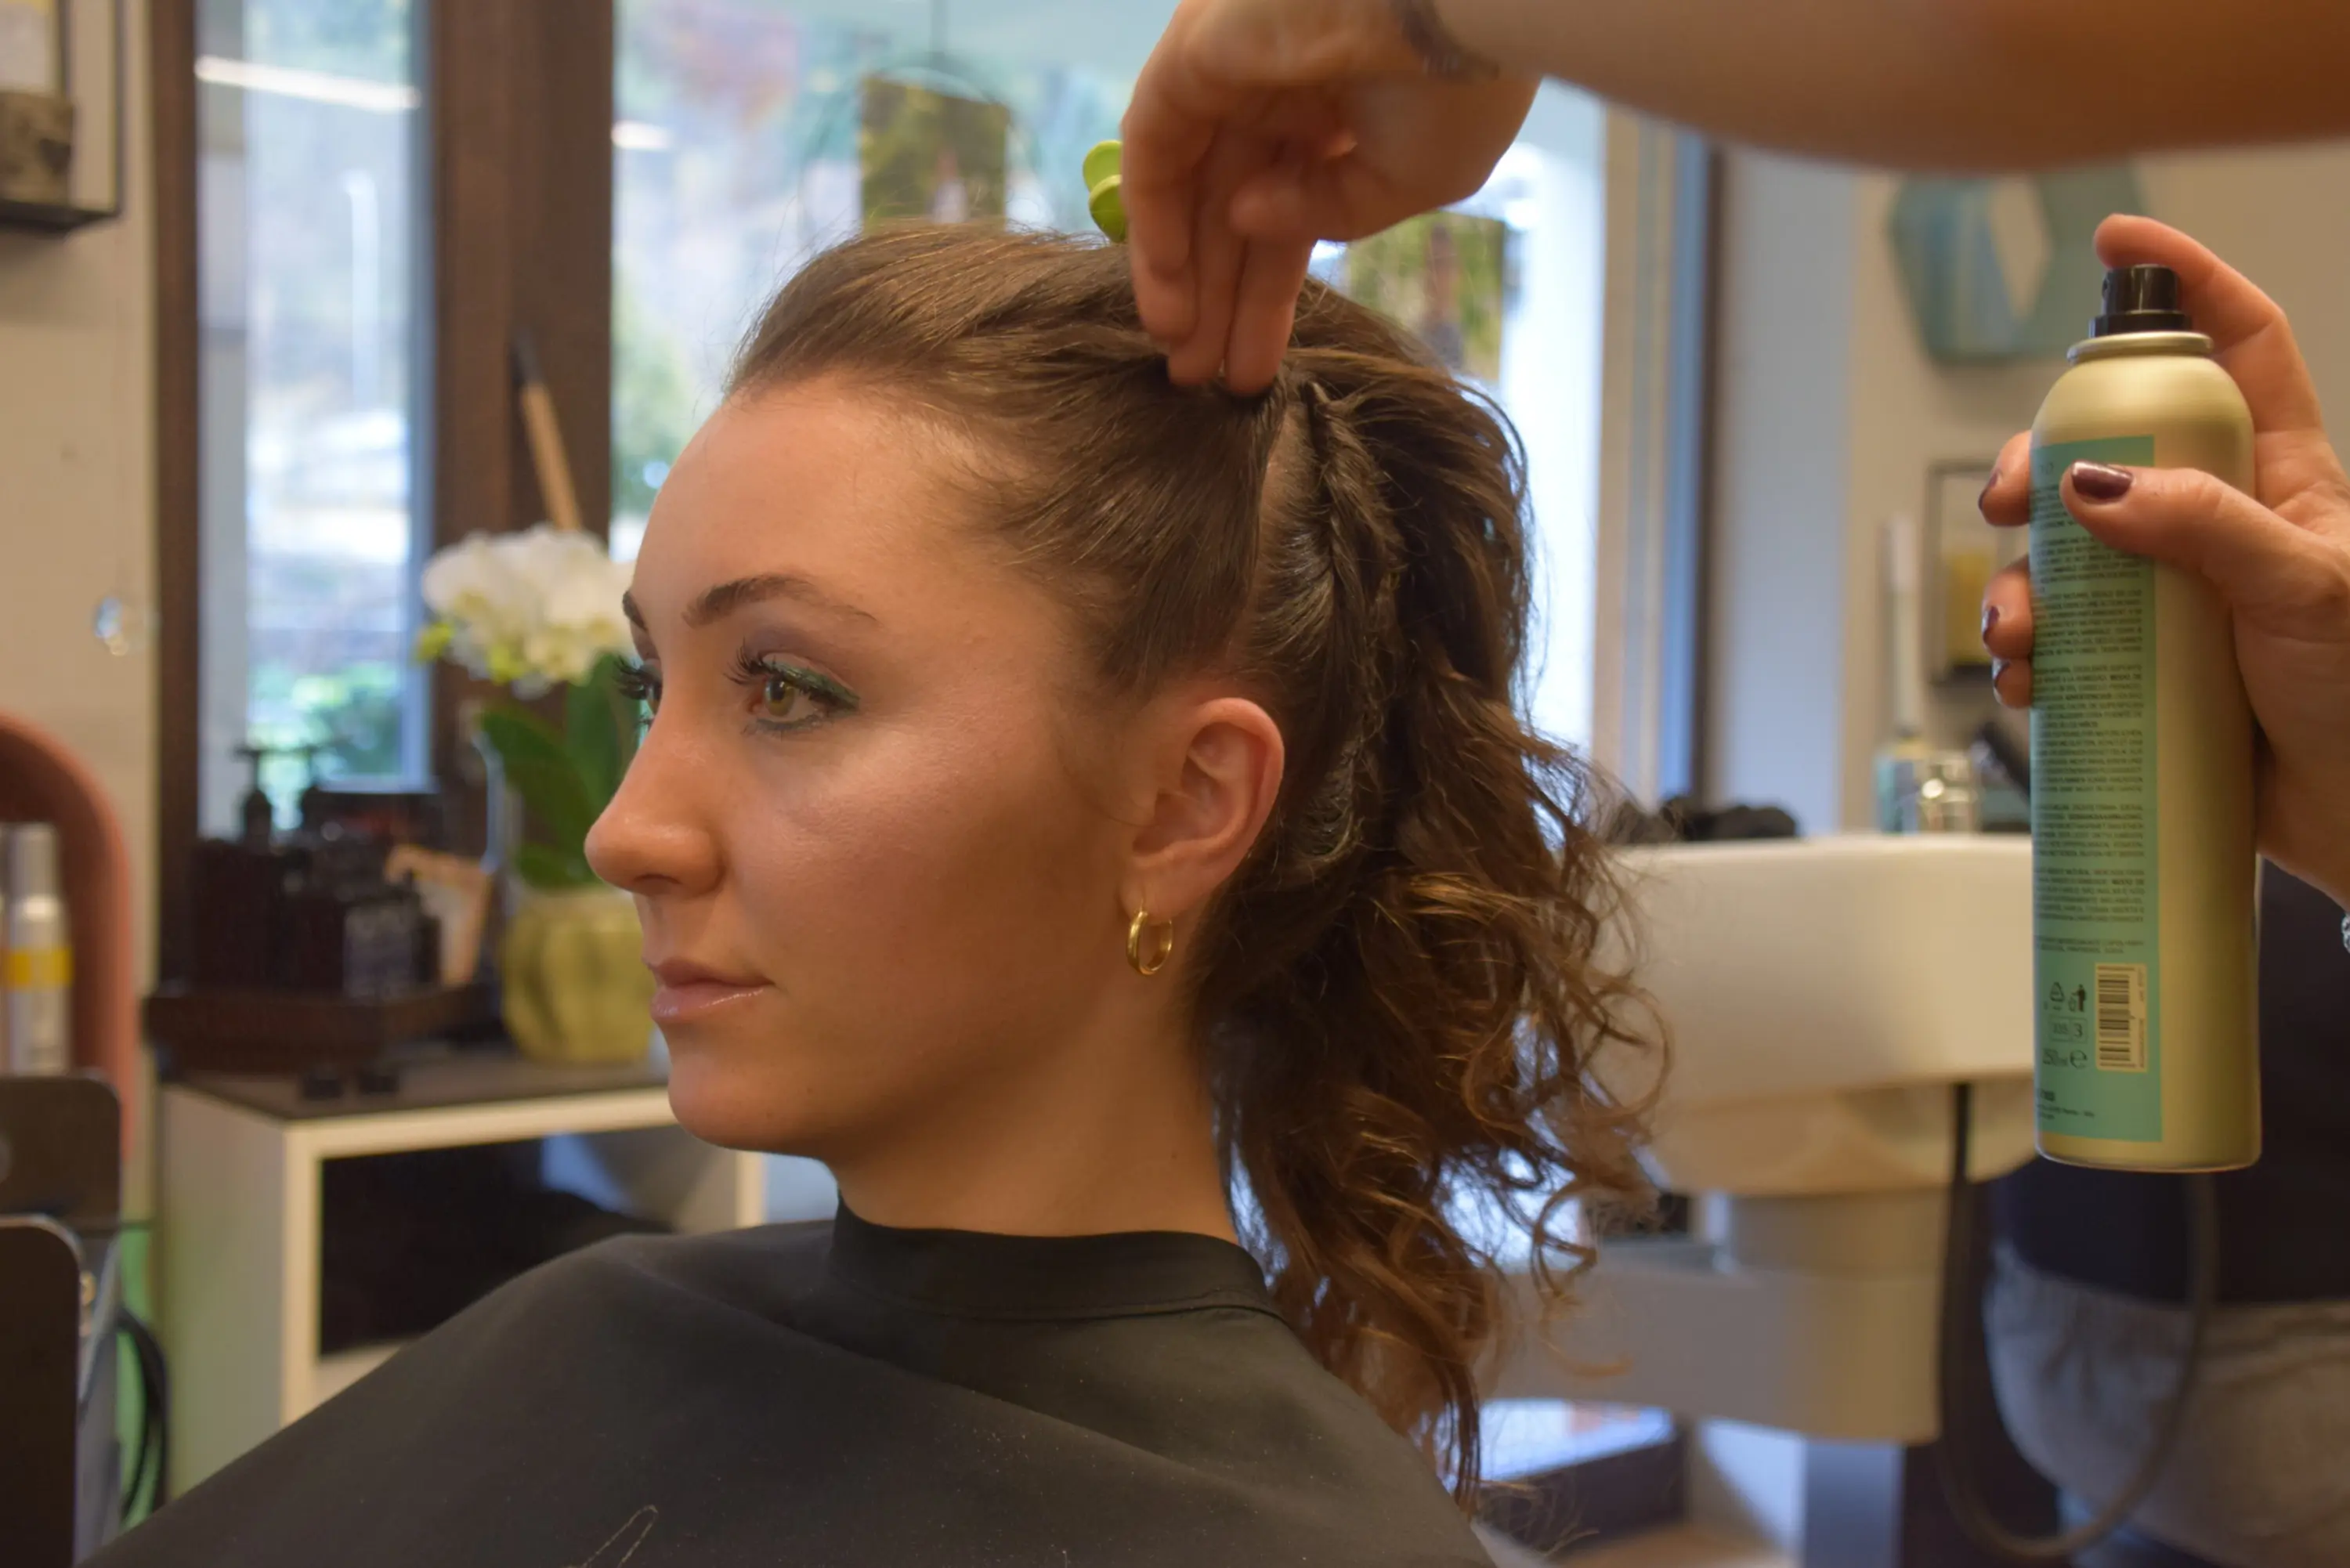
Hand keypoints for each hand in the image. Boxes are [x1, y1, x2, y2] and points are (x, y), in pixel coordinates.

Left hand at [1120, 0, 1536, 391]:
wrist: (1460, 7)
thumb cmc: (1460, 87)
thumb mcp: (1412, 179)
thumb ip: (1332, 214)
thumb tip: (1250, 221)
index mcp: (1340, 111)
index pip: (1287, 214)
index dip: (1268, 296)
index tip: (1253, 370)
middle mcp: (1280, 89)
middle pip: (1231, 212)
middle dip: (1217, 301)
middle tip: (1199, 382)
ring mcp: (1233, 69)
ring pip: (1188, 190)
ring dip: (1180, 281)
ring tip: (1181, 366)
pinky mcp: (1193, 54)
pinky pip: (1154, 154)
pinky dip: (1153, 230)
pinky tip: (1168, 305)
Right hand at [1981, 215, 2349, 906]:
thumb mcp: (2305, 591)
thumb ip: (2208, 528)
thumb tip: (2094, 489)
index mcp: (2278, 476)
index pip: (2238, 345)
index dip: (2183, 281)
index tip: (2118, 245)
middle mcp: (2216, 524)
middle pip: (2110, 450)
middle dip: (2041, 466)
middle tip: (2010, 503)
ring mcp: (2173, 596)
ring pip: (2065, 557)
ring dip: (2016, 586)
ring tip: (2018, 634)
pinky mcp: (2139, 668)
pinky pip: (2060, 641)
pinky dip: (2025, 657)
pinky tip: (2027, 681)